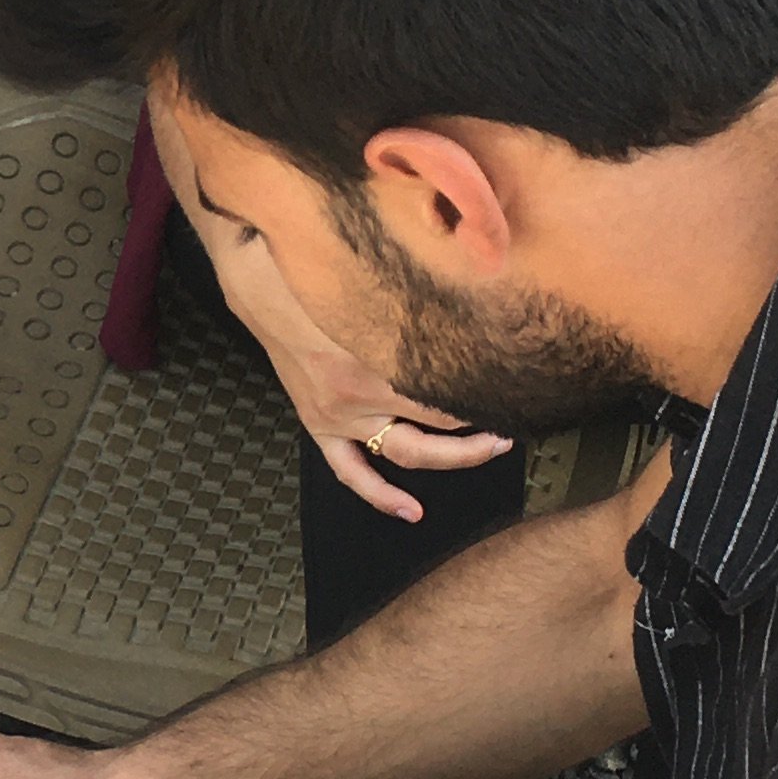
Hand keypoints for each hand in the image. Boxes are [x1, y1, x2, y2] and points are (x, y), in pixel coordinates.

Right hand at [144, 84, 506, 520]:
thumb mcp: (375, 275)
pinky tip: (410, 511)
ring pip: (405, 452)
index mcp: (379, 358)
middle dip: (485, 428)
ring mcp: (339, 414)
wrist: (257, 278)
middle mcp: (362, 395)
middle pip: (441, 425)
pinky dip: (379, 494)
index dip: (492, 389)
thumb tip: (481, 268)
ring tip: (493, 449)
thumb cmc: (315, 267)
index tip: (521, 381)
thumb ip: (424, 289)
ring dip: (451, 458)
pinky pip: (349, 470)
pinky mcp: (319, 421)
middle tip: (517, 421)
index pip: (452, 389)